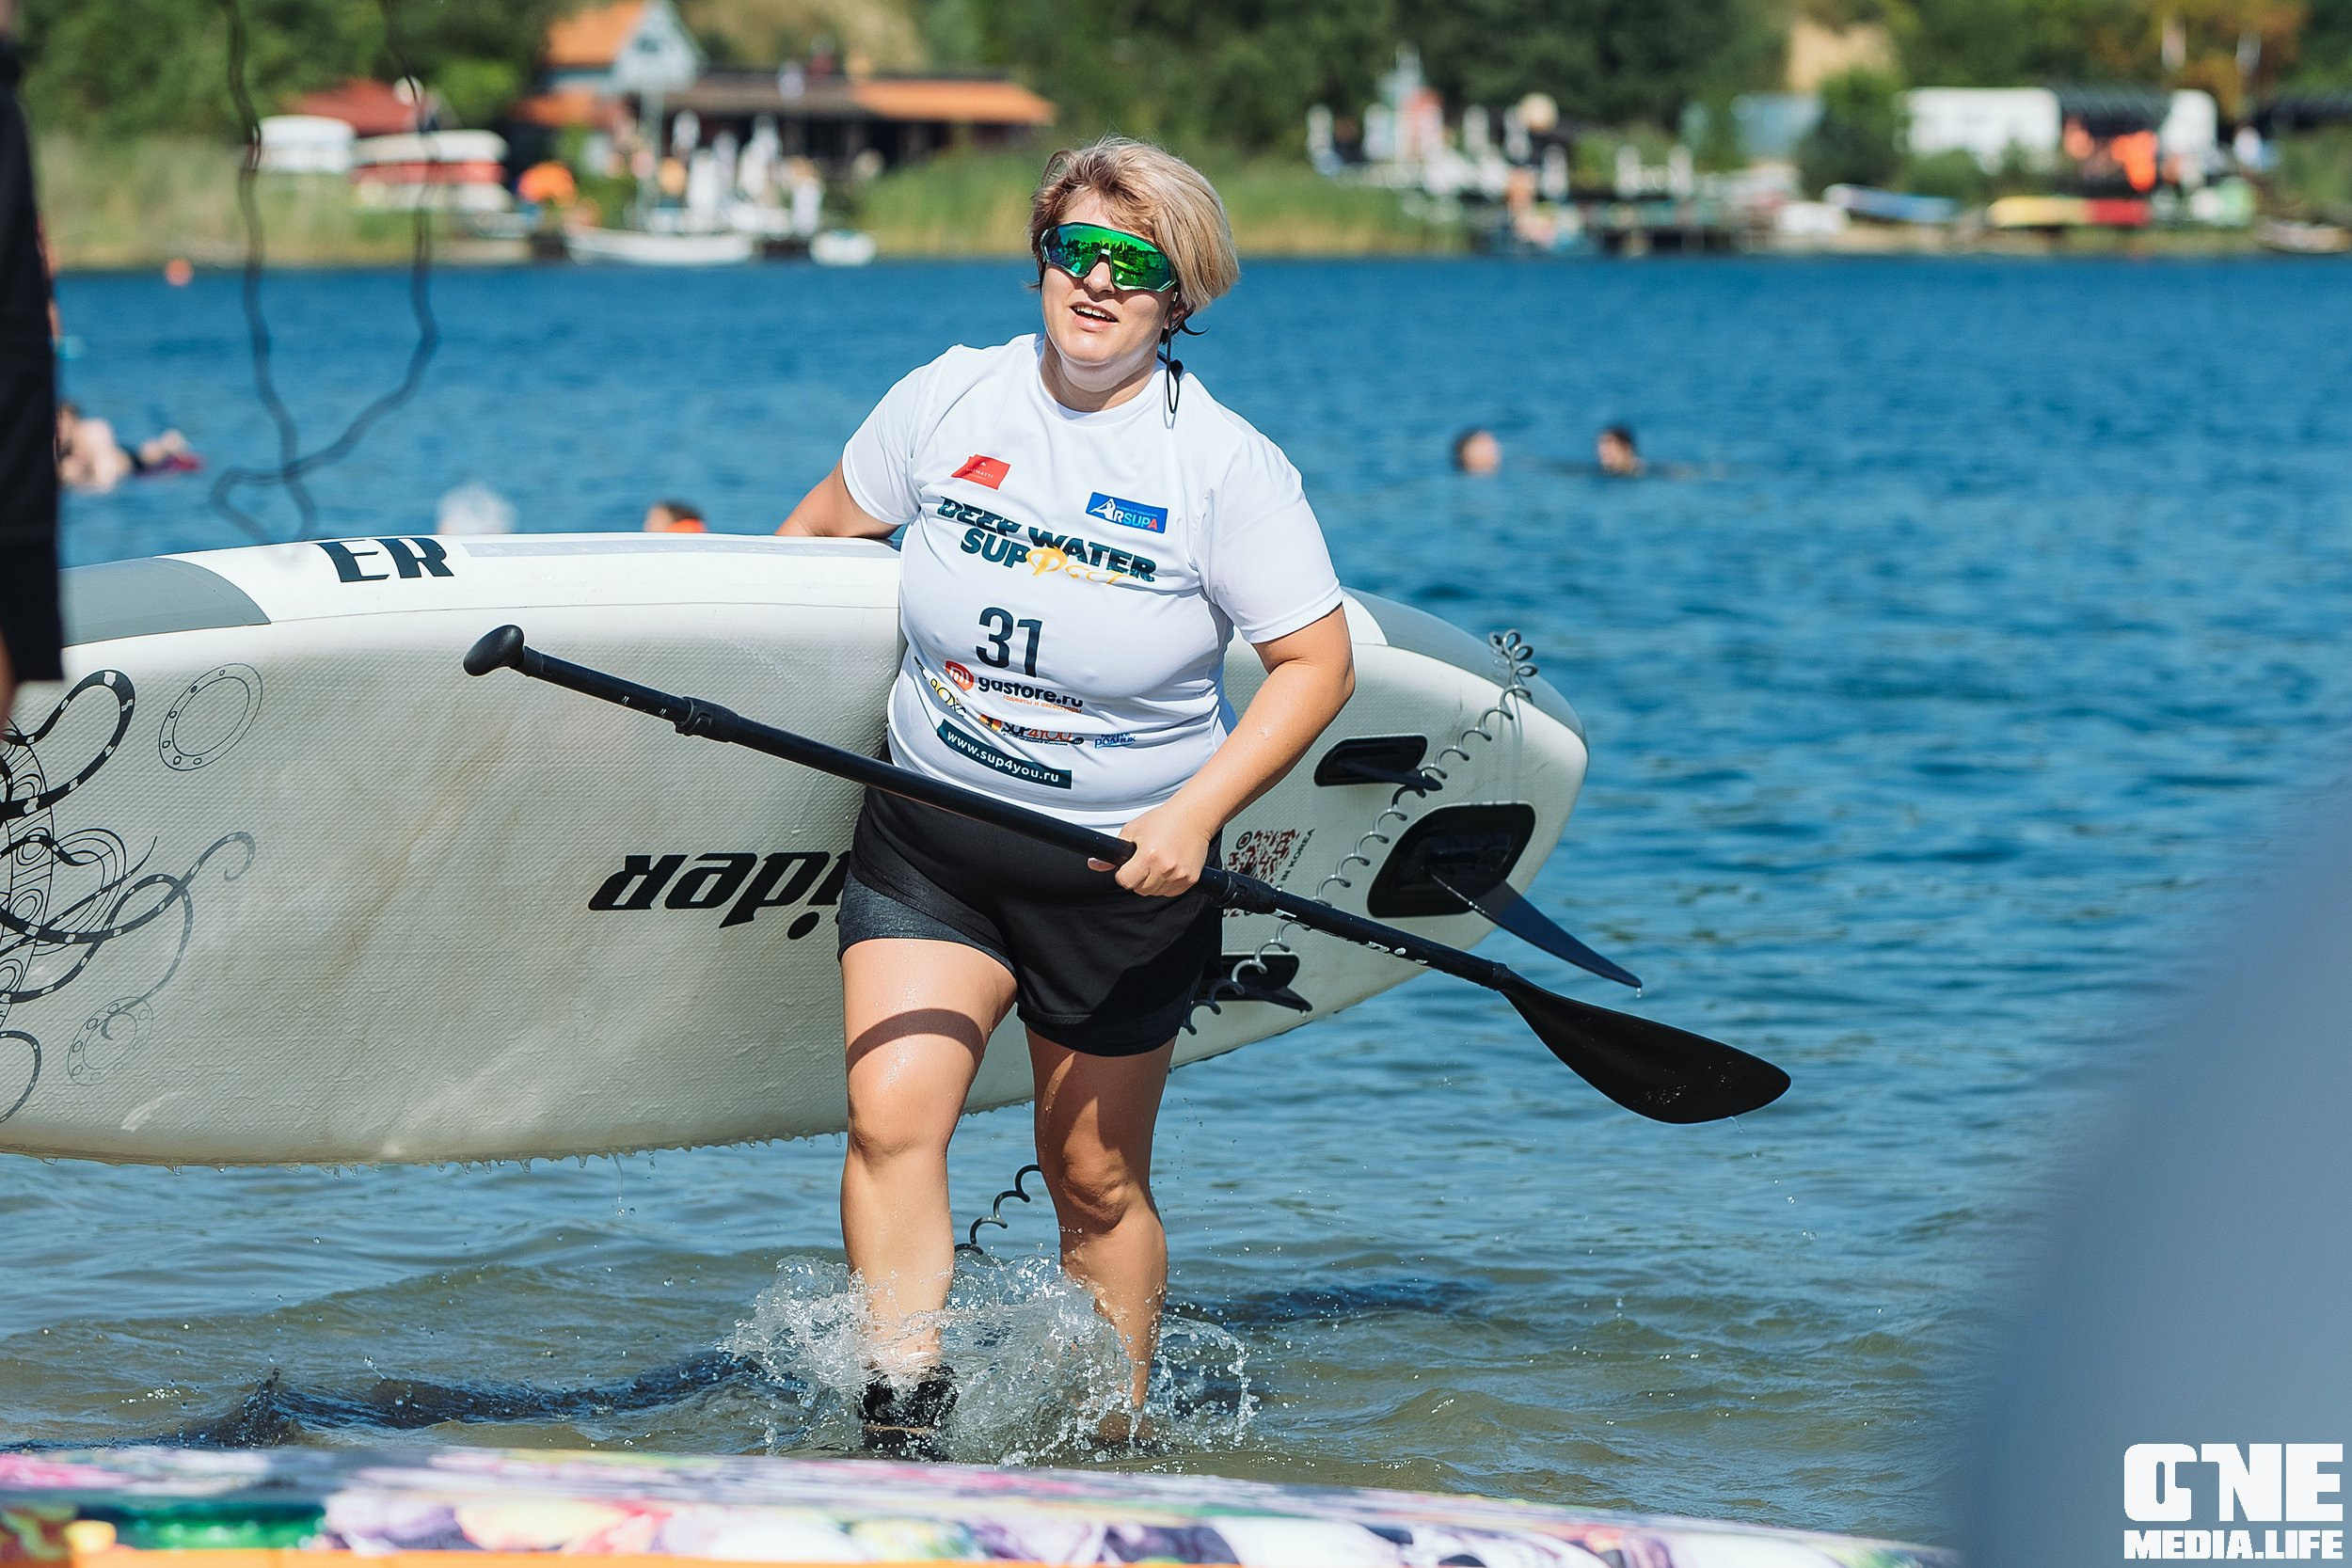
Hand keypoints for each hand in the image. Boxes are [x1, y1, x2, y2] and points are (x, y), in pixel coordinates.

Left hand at [1091, 801, 1214, 897]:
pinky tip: (1169, 866)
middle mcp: (1165, 868)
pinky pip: (1171, 892)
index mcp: (1149, 856)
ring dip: (1153, 882)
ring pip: (1155, 892)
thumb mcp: (1133, 830)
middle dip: (1138, 879)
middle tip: (1144, 861)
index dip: (1124, 874)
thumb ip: (1115, 851)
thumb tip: (1094, 864)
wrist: (1193, 816)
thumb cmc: (1162, 820)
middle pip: (1140, 889)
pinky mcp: (1191, 879)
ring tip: (1158, 861)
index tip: (1128, 866)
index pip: (1126, 881)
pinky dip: (1167, 884)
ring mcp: (1180, 875)